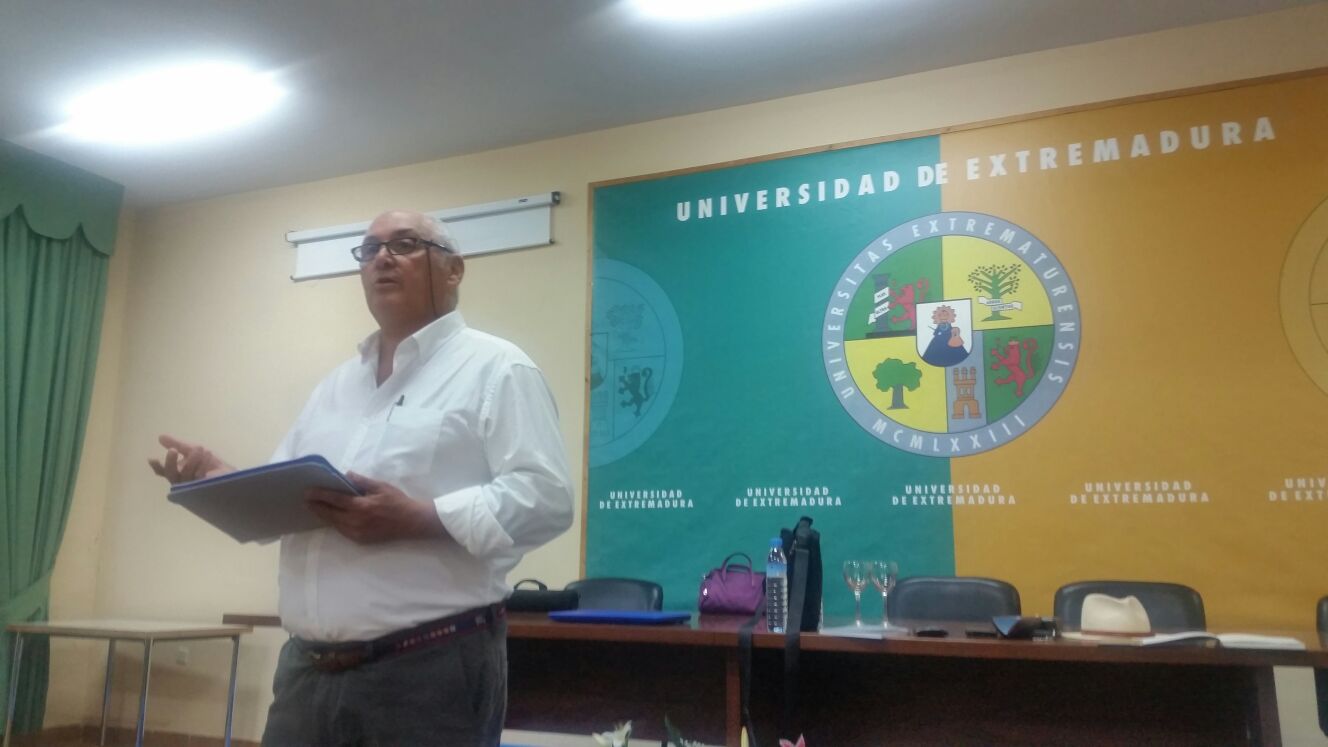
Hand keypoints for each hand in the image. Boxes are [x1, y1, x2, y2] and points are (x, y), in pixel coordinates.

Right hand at [148, 434, 233, 483]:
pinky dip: (202, 465)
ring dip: (192, 460)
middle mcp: (181, 482)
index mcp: (177, 472)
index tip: (152, 458)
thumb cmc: (209, 462)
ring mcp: (191, 488)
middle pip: (171, 475)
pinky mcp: (202, 491)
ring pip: (185, 476)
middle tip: (173, 450)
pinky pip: (199, 478)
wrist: (228, 472)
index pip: (164, 471)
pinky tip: (207, 455)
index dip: (157, 466)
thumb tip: (160, 437)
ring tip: (200, 448)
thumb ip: (177, 444)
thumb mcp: (192, 449)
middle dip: (170, 462)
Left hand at [306, 471, 444, 543]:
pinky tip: (330, 517)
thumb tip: (346, 475)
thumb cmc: (398, 502)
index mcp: (361, 506)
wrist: (412, 522)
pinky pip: (342, 530)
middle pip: (330, 514)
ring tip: (313, 507)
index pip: (334, 500)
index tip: (307, 492)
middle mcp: (356, 521)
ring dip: (323, 515)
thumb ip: (362, 482)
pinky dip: (334, 523)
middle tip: (305, 499)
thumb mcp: (381, 486)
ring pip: (334, 523)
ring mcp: (357, 532)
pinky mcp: (360, 539)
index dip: (320, 495)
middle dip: (316, 506)